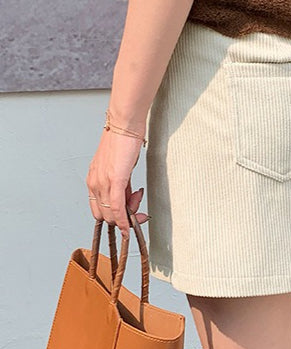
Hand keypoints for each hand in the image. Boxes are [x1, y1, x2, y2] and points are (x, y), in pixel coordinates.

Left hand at [86, 124, 149, 239]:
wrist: (125, 124)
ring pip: (111, 214)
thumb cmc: (122, 141)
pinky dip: (123, 219)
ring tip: (138, 198)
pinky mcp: (115, 180)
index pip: (98, 210)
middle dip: (122, 219)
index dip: (114, 217)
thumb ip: (121, 186)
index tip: (129, 213)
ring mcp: (103, 182)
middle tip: (138, 209)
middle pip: (104, 216)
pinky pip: (117, 207)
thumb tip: (128, 200)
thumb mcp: (119, 168)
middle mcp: (94, 183)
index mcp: (93, 180)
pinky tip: (130, 224)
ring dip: (128, 216)